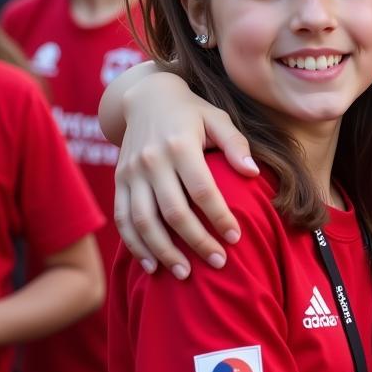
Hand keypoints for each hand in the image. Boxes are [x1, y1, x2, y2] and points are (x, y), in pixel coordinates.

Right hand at [113, 72, 256, 275]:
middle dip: (196, 241)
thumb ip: (236, 145)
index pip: (202, 190)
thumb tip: (253, 173)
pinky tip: (152, 265)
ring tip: (185, 274)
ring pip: (143, 221)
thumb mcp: (218, 119)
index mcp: (180, 145)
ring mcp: (131, 173)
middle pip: (173, 211)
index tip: (236, 238)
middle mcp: (151, 161)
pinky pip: (123, 219)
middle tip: (218, 263)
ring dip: (163, 251)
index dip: (219, 216)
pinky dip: (135, 245)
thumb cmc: (192, 112)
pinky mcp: (119, 182)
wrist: (146, 97)